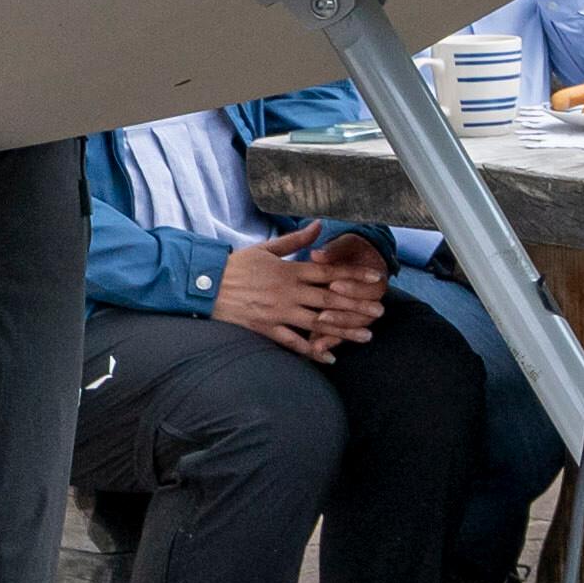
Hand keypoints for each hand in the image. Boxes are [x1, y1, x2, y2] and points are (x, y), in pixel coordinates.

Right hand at [209, 236, 381, 352]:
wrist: (203, 284)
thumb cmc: (235, 266)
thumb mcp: (265, 249)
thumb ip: (295, 240)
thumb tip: (317, 224)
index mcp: (290, 270)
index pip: (330, 272)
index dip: (355, 275)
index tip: (377, 279)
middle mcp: (288, 292)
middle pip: (330, 299)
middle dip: (358, 306)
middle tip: (380, 312)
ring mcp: (278, 312)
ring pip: (317, 322)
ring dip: (344, 330)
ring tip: (366, 337)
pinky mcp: (265, 328)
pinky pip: (293, 342)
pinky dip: (312, 351)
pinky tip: (329, 358)